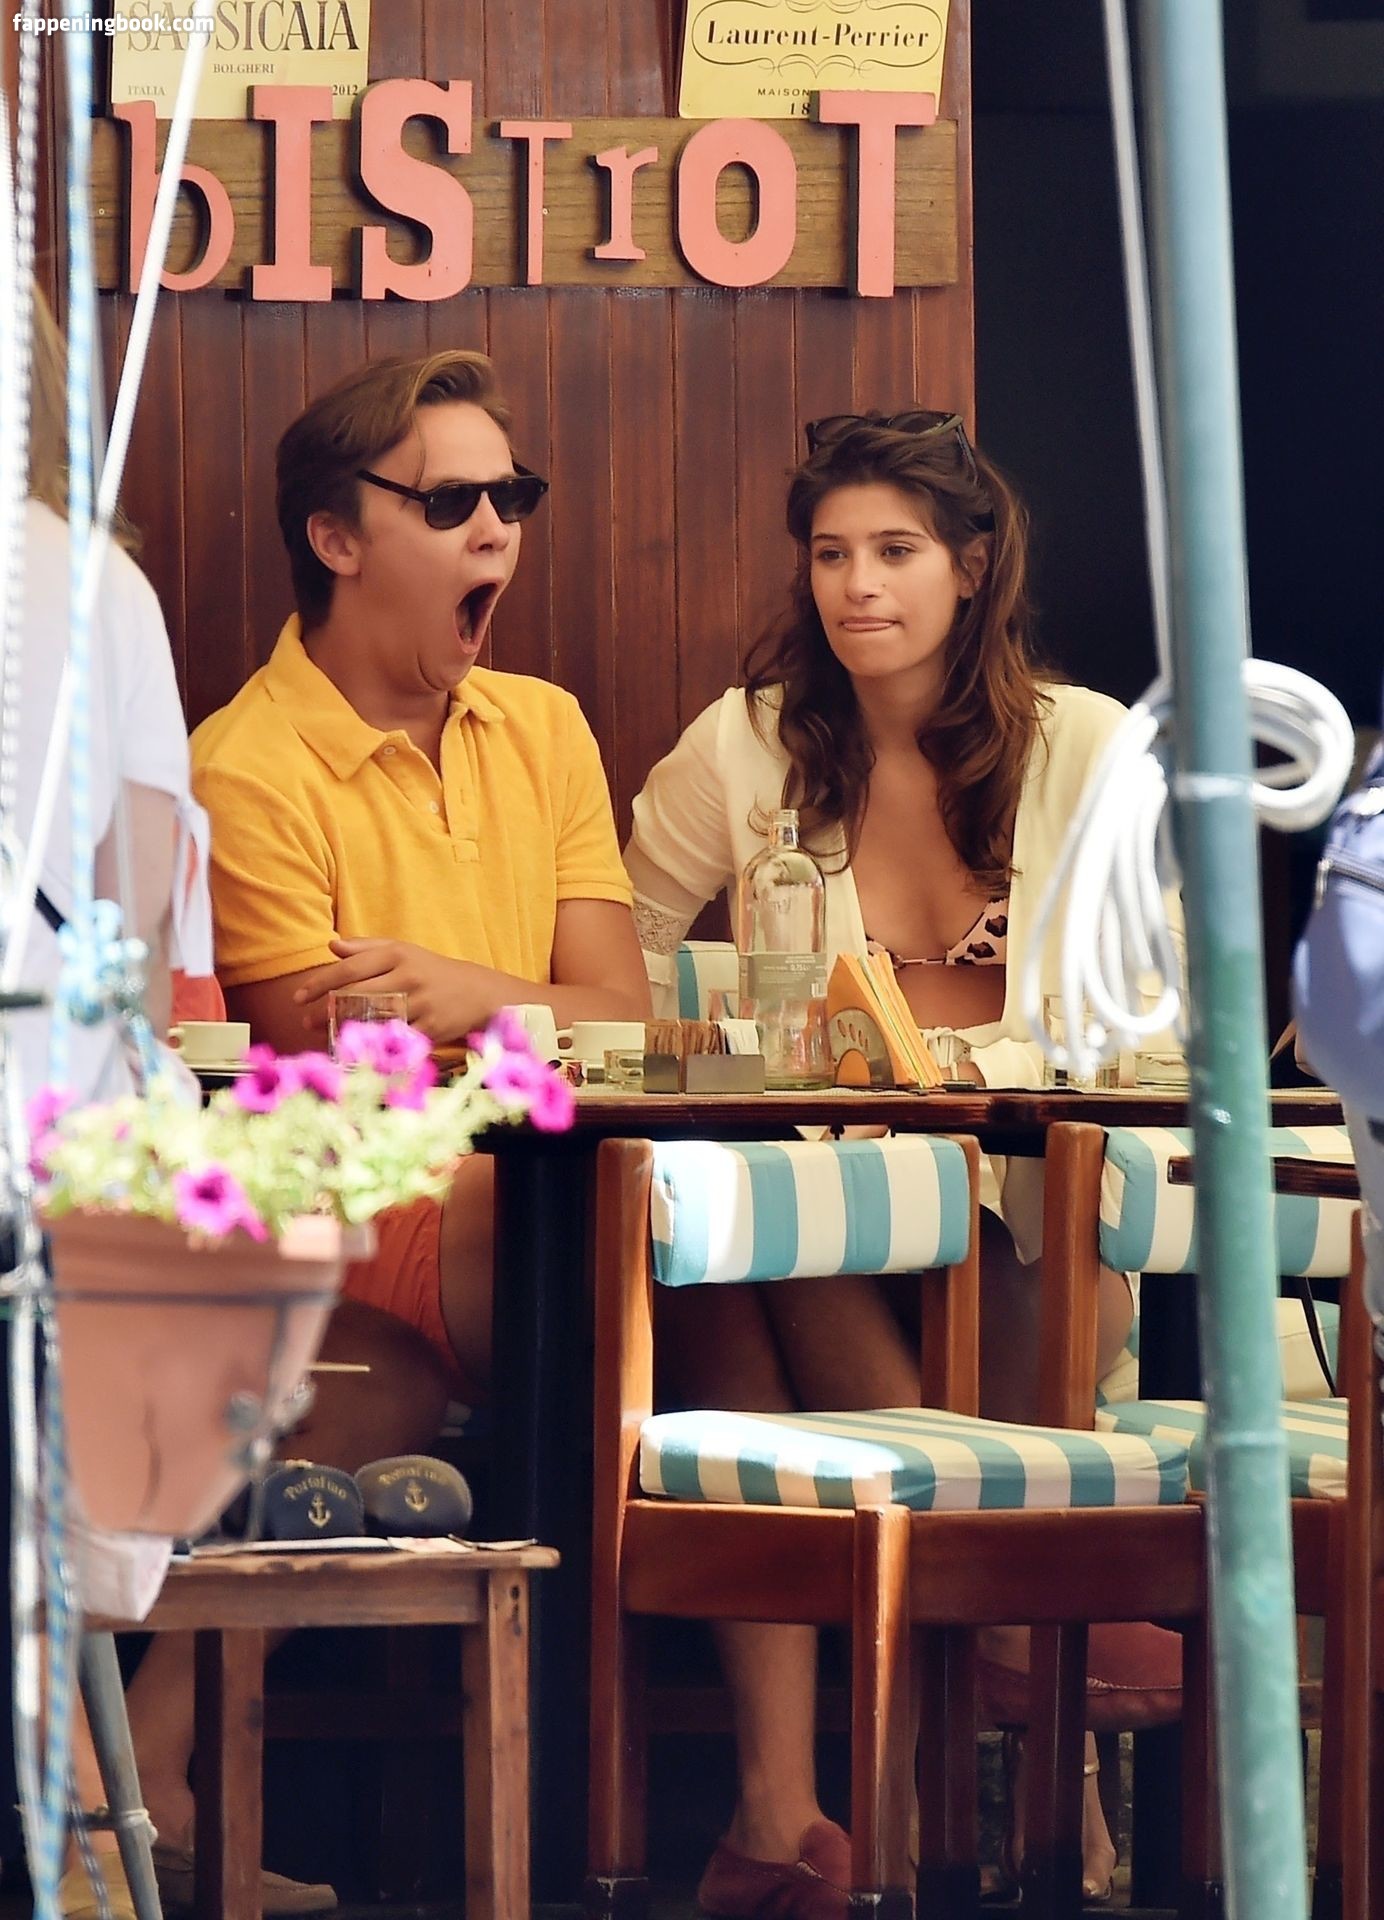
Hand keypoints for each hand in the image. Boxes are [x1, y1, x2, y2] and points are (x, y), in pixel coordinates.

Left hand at [292, 940, 483, 1043]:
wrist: (478, 992)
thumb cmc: (431, 971)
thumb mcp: (403, 951)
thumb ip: (367, 947)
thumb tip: (332, 945)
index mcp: (398, 954)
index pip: (350, 968)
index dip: (320, 982)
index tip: (298, 996)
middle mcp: (409, 976)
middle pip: (357, 995)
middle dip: (325, 1010)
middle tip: (305, 1021)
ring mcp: (421, 1003)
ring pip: (373, 1019)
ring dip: (344, 1030)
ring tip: (324, 1035)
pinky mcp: (431, 1028)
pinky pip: (395, 1039)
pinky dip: (374, 1046)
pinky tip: (356, 1049)